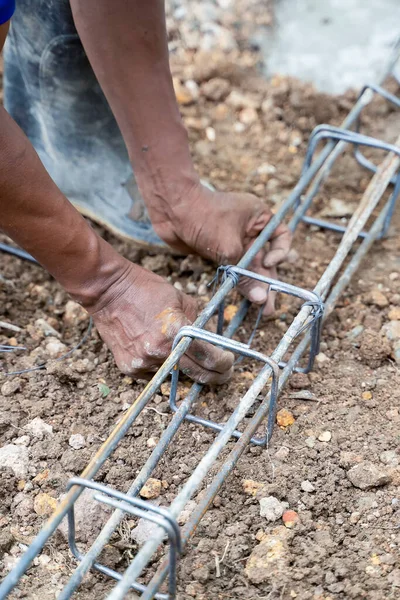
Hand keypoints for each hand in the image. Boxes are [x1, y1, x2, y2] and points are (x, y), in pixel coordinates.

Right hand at [86, 259, 233, 382]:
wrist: (108, 291)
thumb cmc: (145, 289)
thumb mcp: (180, 298)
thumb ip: (197, 321)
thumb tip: (210, 338)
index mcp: (176, 330)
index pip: (208, 357)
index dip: (223, 363)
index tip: (229, 362)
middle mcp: (160, 351)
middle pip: (196, 375)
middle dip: (213, 376)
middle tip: (222, 374)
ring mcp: (143, 362)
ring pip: (175, 375)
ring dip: (184, 368)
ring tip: (184, 354)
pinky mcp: (130, 368)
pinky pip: (154, 373)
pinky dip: (161, 365)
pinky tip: (157, 349)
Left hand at [148, 183, 291, 314]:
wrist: (172, 209)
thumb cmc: (204, 217)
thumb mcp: (229, 247)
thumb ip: (245, 274)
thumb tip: (260, 298)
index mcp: (260, 217)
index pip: (281, 237)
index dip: (280, 253)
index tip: (268, 263)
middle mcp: (250, 229)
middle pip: (265, 258)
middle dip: (267, 281)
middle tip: (270, 306)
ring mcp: (235, 240)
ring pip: (249, 267)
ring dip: (254, 286)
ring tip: (261, 308)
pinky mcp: (220, 251)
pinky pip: (234, 269)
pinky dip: (239, 282)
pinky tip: (244, 299)